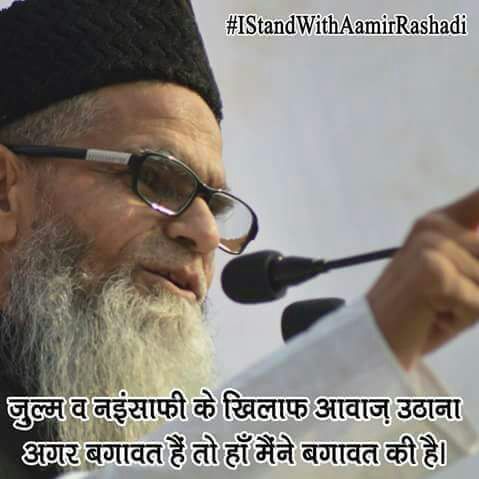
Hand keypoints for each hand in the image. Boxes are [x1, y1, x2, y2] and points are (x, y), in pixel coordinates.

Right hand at [367, 189, 478, 369]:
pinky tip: (433, 317)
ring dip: (474, 305)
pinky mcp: (433, 274)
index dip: (477, 232)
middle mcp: (433, 226)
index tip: (464, 257)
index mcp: (438, 220)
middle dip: (478, 287)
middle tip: (449, 298)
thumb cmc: (422, 309)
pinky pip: (478, 304)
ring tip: (441, 308)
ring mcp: (430, 247)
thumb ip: (473, 247)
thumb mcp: (458, 271)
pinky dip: (462, 320)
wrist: (376, 335)